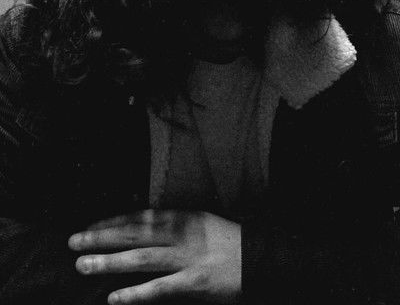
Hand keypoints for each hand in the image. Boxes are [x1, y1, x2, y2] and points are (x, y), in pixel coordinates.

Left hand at [68, 209, 240, 303]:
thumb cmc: (229, 241)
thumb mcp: (201, 222)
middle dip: (102, 237)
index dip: (112, 221)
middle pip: (134, 234)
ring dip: (110, 262)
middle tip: (74, 242)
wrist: (260, 259)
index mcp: (183, 217)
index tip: (90, 226)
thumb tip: (143, 226)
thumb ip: (174, 225)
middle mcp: (181, 233)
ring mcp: (187, 258)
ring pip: (141, 258)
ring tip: (83, 266)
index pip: (140, 216)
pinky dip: (136, 294)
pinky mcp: (195, 283)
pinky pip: (160, 289)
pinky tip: (114, 298)